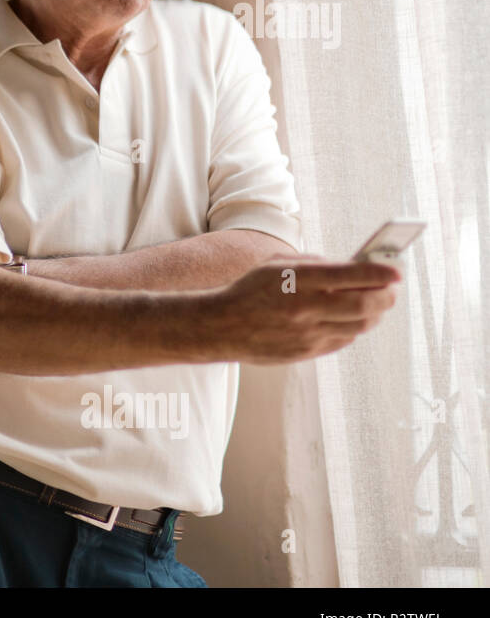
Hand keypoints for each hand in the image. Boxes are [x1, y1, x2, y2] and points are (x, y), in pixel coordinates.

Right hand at [202, 255, 401, 364]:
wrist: (221, 326)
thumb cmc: (250, 289)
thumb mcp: (277, 265)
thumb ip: (316, 265)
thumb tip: (353, 268)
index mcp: (298, 280)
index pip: (353, 274)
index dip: (381, 272)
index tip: (397, 271)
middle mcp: (306, 308)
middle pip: (367, 304)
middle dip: (387, 296)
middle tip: (392, 289)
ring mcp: (307, 333)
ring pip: (360, 326)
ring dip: (375, 314)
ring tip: (376, 304)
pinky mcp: (306, 352)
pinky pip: (344, 340)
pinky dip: (353, 328)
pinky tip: (350, 319)